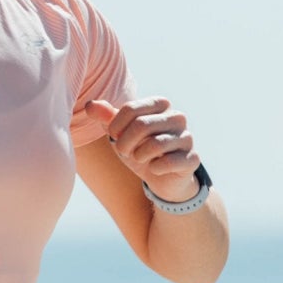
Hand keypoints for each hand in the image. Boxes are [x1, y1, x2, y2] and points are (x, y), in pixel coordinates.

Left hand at [86, 96, 200, 202]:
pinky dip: (155, 168)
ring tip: (139, 159)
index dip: (115, 126)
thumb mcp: (121, 133)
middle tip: (124, 151)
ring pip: (156, 144)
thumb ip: (107, 117)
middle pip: (141, 125)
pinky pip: (169, 162)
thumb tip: (90, 105)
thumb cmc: (140, 149)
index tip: (114, 137)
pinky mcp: (192, 159)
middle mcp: (177, 117)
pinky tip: (155, 169)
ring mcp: (187, 137)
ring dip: (139, 156)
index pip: (130, 109)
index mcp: (160, 105)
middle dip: (125, 143)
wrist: (162, 177)